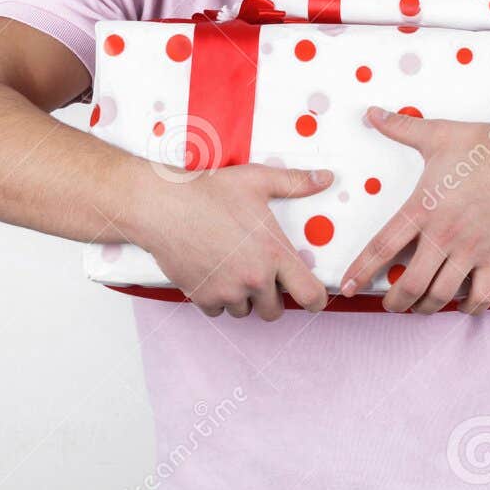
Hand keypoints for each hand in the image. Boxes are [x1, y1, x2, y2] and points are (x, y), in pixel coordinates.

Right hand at [128, 162, 332, 320]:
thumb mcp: (257, 181)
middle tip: (262, 275)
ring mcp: (227, 291)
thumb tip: (325, 178)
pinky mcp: (203, 297)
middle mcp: (254, 279)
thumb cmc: (210, 192)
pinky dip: (217, 299)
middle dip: (272, 297)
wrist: (164, 206)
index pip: (310, 295)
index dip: (315, 299)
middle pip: (275, 311)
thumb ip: (295, 182)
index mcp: (274, 253)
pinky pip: (218, 311)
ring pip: (245, 312)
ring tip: (233, 269)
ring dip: (243, 299)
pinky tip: (213, 273)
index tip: (311, 295)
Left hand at [340, 106, 489, 314]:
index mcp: (422, 209)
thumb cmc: (486, 149)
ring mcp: (469, 250)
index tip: (348, 285)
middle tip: (387, 305)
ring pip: (441, 294)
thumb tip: (373, 114)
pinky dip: (471, 306)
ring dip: (425, 307)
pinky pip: (482, 294)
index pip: (382, 247)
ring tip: (417, 307)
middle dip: (394, 301)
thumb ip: (400, 128)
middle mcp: (443, 236)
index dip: (362, 270)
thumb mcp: (437, 135)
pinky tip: (462, 306)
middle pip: (410, 283)